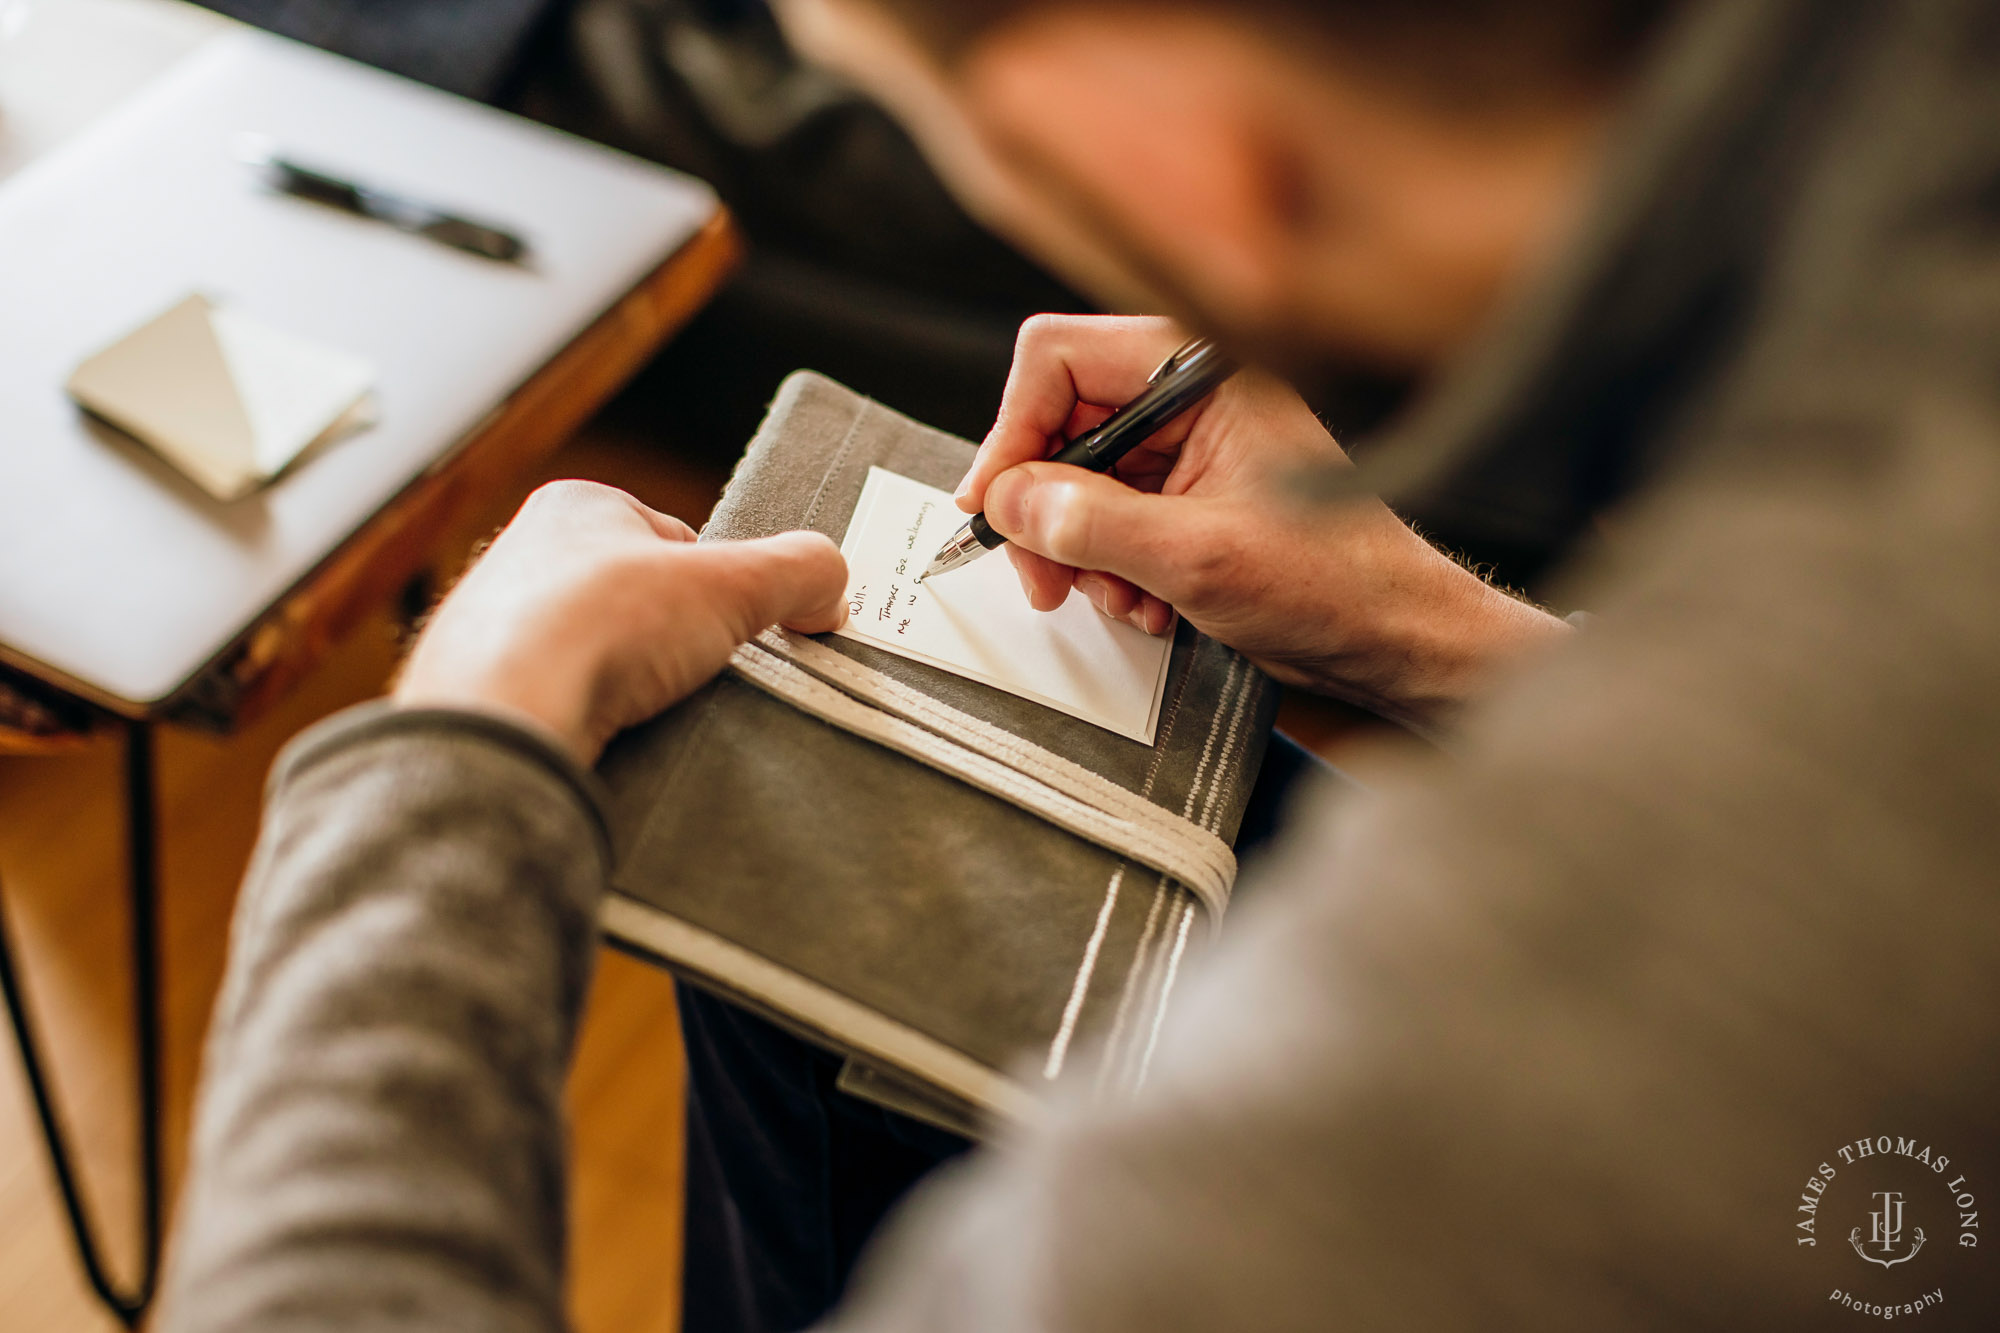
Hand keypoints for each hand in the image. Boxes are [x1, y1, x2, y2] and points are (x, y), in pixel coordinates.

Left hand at [396, 481, 847, 764]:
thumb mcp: (730, 584)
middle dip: (673, 637)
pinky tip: (607, 739)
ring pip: (591, 656)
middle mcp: (522, 559)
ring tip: (654, 712)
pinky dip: (588, 724)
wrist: (499, 716)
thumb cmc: (595, 625)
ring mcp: (492, 631)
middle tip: (701, 671)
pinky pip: (555, 706)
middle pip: (633, 599)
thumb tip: (833, 582)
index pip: (671, 537)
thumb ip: (796, 570)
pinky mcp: (478, 698)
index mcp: (576, 508)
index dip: (718, 581)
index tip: (739, 621)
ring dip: (628, 685)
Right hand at [959, 315, 1565, 730]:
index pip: (1059, 359)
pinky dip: (1110, 569)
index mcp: (1202, 369)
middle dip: (1045, 511)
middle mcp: (1189, 397)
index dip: (1013, 431)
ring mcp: (1187, 448)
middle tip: (1044, 577)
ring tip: (1123, 600)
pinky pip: (1107, 519)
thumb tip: (1008, 499)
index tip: (994, 503)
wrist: (1392, 640)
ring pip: (1075, 482)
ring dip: (1081, 553)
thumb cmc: (1336, 583)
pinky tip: (1148, 606)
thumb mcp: (1193, 555)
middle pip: (1058, 426)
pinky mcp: (1186, 497)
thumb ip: (1089, 521)